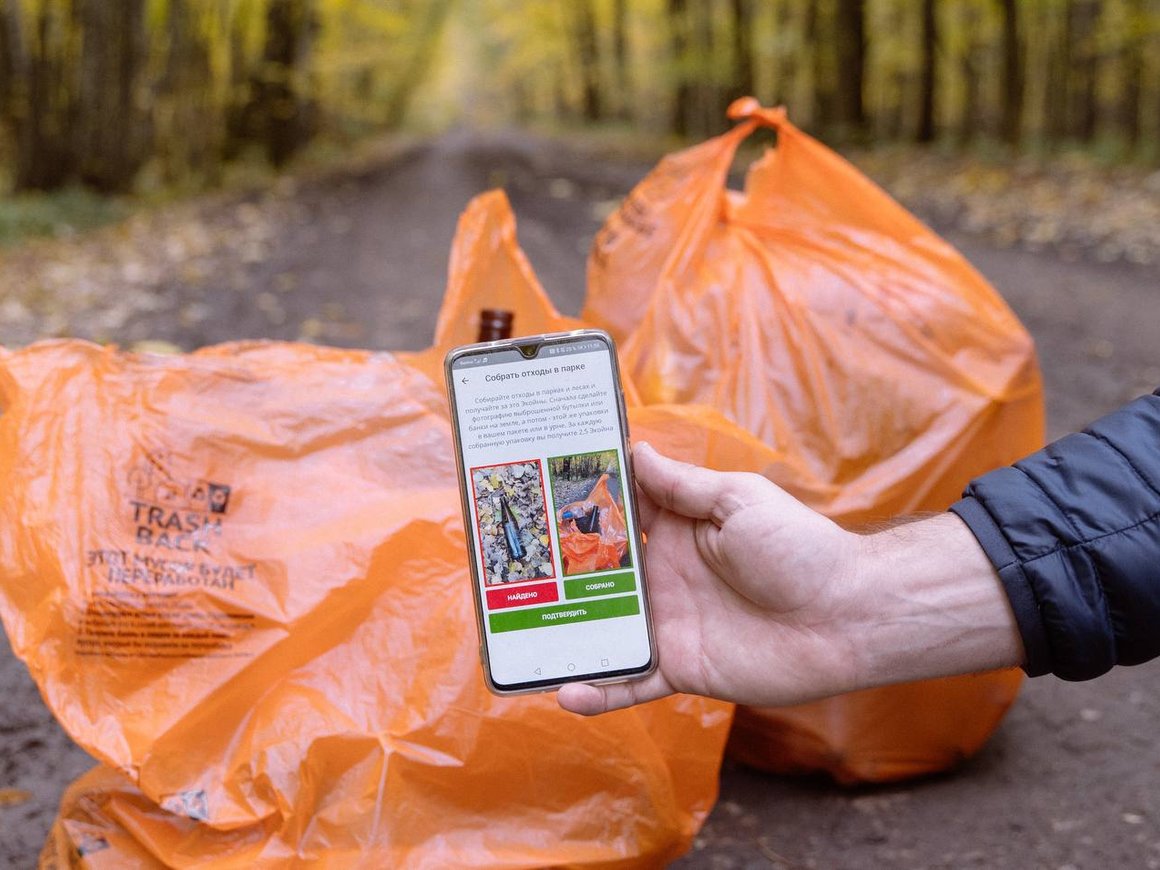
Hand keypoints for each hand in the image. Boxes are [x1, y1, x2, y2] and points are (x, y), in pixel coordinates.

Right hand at [556, 443, 1021, 715]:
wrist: (848, 615)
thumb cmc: (798, 547)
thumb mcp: (738, 500)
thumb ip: (682, 486)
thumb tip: (632, 450)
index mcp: (675, 530)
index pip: (615, 515)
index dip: (576, 507)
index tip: (531, 495)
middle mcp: (662, 576)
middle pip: (595, 574)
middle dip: (553, 572)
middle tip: (502, 570)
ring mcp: (667, 624)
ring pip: (602, 630)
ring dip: (563, 633)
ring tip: (514, 636)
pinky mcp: (680, 668)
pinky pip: (630, 683)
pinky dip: (599, 692)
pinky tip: (566, 691)